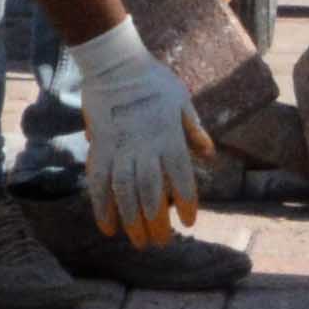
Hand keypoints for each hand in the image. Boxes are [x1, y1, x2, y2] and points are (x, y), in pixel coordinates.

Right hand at [63, 14, 208, 244]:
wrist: (116, 65)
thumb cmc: (154, 81)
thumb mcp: (182, 101)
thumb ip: (193, 130)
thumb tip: (208, 154)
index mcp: (169, 138)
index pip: (181, 179)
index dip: (184, 203)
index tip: (187, 222)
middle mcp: (145, 148)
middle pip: (152, 194)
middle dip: (156, 222)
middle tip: (161, 243)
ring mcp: (120, 149)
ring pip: (125, 194)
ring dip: (131, 222)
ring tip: (138, 242)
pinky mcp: (100, 148)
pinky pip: (99, 182)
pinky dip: (102, 207)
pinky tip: (108, 226)